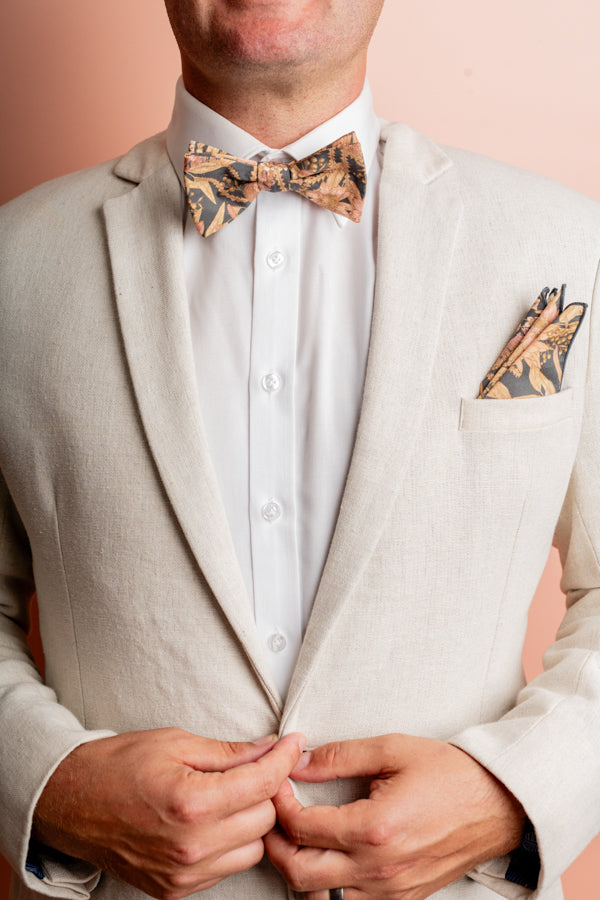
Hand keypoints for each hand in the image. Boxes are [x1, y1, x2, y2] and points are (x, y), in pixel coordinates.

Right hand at [33, 727, 304, 898]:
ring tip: (232, 795)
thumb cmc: (117, 766)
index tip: (294, 743)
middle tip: (257, 765)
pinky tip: (215, 820)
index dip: (285, 758)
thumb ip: (229, 751)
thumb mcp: (176, 743)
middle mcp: (191, 846)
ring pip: (253, 848)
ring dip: (251, 820)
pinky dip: (231, 844)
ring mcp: (183, 873)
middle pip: (265, 819)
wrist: (70, 802)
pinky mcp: (175, 889)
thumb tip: (270, 748)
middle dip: (267, 788)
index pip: (262, 782)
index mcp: (191, 802)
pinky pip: (227, 868)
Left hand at [265, 733, 525, 898]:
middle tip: (273, 815)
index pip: (302, 827)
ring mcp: (391, 890)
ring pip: (321, 896)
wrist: (498, 803)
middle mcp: (379, 868)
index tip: (277, 785)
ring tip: (296, 836)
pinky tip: (327, 858)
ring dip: (299, 868)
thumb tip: (300, 762)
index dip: (279, 804)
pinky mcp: (402, 898)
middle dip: (276, 844)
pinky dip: (329, 885)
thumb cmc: (451, 774)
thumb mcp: (392, 749)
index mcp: (374, 828)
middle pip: (300, 873)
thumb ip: (340, 756)